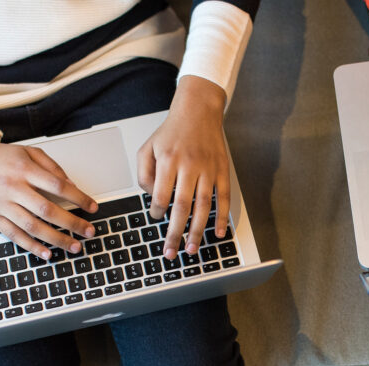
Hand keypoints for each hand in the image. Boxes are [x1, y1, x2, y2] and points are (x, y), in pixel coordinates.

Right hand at [0, 133, 98, 259]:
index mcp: (24, 169)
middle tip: (89, 232)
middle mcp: (13, 187)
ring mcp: (2, 204)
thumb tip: (71, 185)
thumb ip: (51, 167)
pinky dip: (32, 246)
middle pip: (48, 209)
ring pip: (32, 226)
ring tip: (74, 246)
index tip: (93, 207)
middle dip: (72, 223)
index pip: (58, 186)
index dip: (79, 198)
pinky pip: (14, 235)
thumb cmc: (0, 157)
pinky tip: (47, 253)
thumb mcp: (28, 152)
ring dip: (56, 239)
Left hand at [137, 75, 230, 259]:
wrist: (199, 110)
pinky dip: (221, 217)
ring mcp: (208, 169)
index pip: (161, 195)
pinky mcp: (222, 171)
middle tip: (171, 252)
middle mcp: (189, 165)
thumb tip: (153, 198)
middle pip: (182, 206)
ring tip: (191, 249)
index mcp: (168, 160)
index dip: (156, 211)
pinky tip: (218, 233)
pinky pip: (223, 198)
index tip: (156, 217)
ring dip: (197, 230)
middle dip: (175, 233)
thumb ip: (144, 174)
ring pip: (203, 206)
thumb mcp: (147, 147)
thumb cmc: (171, 132)